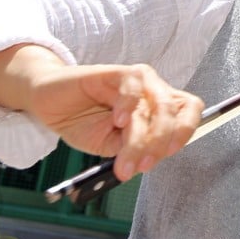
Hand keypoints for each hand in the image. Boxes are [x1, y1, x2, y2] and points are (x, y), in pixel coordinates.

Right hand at [0, 45, 202, 180]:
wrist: (50, 104)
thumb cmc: (84, 123)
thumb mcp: (111, 145)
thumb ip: (132, 148)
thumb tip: (149, 160)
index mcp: (160, 108)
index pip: (190, 111)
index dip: (185, 131)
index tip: (169, 154)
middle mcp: (154, 91)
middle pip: (174, 113)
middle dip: (159, 144)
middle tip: (141, 166)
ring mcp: (138, 80)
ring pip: (156, 105)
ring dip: (141, 138)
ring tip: (125, 161)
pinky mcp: (116, 72)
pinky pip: (132, 85)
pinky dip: (129, 106)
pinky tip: (118, 122)